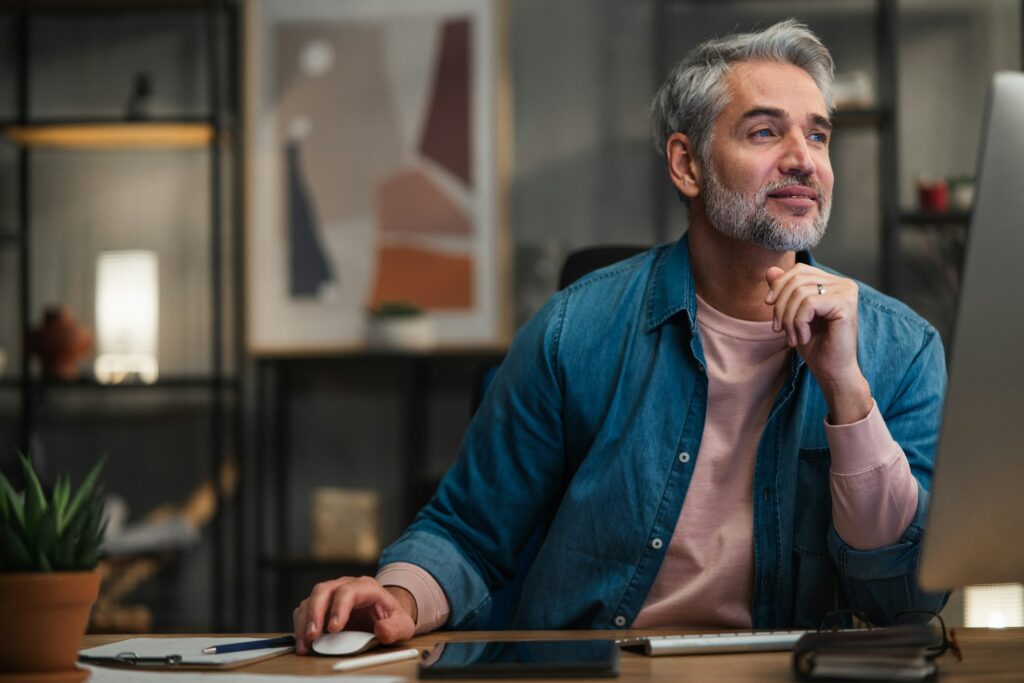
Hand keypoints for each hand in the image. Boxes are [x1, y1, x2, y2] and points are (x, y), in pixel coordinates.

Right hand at [292, 576, 416, 654]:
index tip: (334, 629)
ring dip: (305, 621)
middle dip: (316, 613)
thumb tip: (382, 631)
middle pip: (324, 590)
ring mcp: (332, 594)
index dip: (339, 608)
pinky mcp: (322, 606)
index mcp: (367, 587)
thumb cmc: (391, 618)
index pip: (349, 591)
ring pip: (311, 599)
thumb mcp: (402, 624)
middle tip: (313, 636)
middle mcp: (346, 586)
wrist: (384, 616)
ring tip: (306, 644)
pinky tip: (304, 642)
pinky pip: (305, 610)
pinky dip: (301, 625)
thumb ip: (395, 628)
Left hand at [765, 264, 871, 423]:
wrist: (832, 371)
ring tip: (792, 337)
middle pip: (797, 279)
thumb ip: (784, 291)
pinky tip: (803, 338)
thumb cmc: (815, 345)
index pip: (799, 270)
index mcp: (833, 283)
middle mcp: (843, 284)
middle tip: (778, 328)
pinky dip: (798, 323)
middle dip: (780, 304)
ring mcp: (847, 292)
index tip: (768, 305)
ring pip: (800, 292)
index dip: (779, 285)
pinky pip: (809, 304)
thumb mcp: (792, 314)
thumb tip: (770, 270)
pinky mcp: (846, 305)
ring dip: (788, 318)